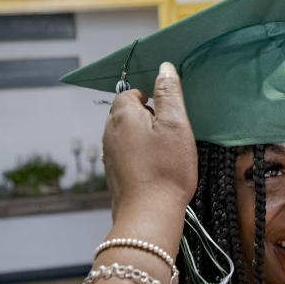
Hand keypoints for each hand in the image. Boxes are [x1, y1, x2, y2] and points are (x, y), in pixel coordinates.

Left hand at [102, 62, 197, 218]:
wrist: (149, 215)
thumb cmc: (166, 169)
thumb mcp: (176, 124)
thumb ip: (169, 93)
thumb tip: (164, 68)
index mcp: (122, 114)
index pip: (131, 92)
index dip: (152, 98)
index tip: (169, 113)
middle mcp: (109, 131)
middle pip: (128, 113)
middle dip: (148, 118)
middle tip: (171, 134)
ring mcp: (108, 154)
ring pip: (127, 135)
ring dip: (145, 138)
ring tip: (165, 153)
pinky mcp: (113, 173)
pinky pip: (127, 154)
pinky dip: (140, 156)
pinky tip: (156, 169)